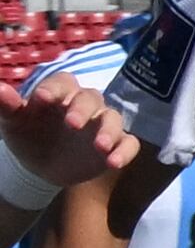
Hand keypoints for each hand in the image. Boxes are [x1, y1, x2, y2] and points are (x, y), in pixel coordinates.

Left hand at [1, 81, 137, 194]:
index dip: (55, 88)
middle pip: (91, 97)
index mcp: (59, 93)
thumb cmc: (26, 135)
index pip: (63, 82)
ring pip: (113, 118)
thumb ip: (6, 107)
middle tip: (72, 125)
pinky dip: (124, 151)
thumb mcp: (12, 122)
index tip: (43, 99)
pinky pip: (129, 143)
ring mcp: (101, 124)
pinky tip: (113, 163)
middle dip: (83, 110)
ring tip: (100, 147)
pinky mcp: (115, 144)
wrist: (39, 165)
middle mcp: (84, 105)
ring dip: (109, 131)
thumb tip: (0, 90)